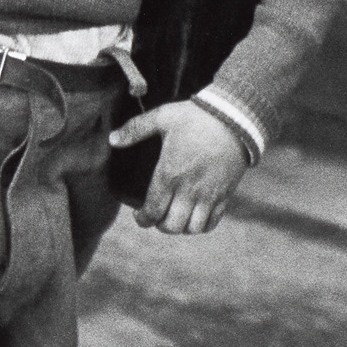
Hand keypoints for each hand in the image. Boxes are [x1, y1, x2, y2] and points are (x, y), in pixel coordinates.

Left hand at [109, 99, 249, 233]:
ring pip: (192, 228)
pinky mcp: (225, 195)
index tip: (139, 215)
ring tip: (176, 218)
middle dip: (160, 225)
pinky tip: (195, 216)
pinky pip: (212, 223)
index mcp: (169, 174)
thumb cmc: (195, 117)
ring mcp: (208, 195)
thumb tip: (112, 139)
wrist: (234, 117)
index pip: (152, 211)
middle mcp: (189, 190)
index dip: (142, 219)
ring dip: (181, 227)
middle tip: (157, 216)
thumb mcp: (162, 117)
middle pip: (172, 226)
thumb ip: (135, 129)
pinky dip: (201, 226)